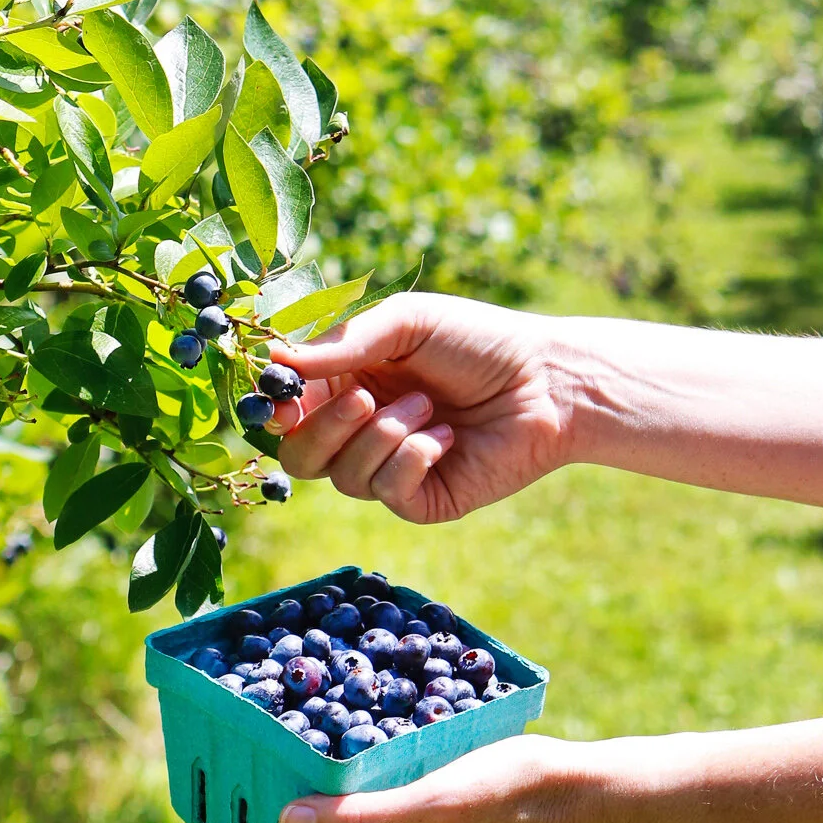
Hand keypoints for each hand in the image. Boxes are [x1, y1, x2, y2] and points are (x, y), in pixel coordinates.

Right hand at [270, 292, 579, 521]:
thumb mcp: (406, 323)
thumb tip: (275, 359)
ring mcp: (390, 469)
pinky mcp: (422, 500)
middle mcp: (361, 430)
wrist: (548, 382)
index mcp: (348, 383)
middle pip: (299, 456)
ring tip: (428, 406)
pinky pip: (387, 492)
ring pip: (343, 477)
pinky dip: (411, 459)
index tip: (282, 398)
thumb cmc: (478, 342)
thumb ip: (342, 344)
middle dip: (324, 429)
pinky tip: (446, 436)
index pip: (287, 409)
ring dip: (384, 435)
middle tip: (365, 398)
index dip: (275, 408)